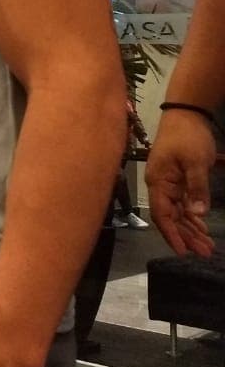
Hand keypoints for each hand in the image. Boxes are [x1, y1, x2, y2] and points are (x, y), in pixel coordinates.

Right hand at [146, 111, 215, 256]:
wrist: (185, 114)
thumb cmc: (187, 136)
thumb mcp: (195, 162)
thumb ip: (197, 188)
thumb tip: (198, 213)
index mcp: (159, 182)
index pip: (162, 214)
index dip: (172, 234)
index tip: (183, 251)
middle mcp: (160, 185)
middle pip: (171, 217)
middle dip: (187, 236)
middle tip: (205, 252)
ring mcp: (169, 183)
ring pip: (178, 212)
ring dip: (191, 228)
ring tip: (207, 245)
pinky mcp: (178, 179)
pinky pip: (183, 203)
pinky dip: (193, 216)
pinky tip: (202, 226)